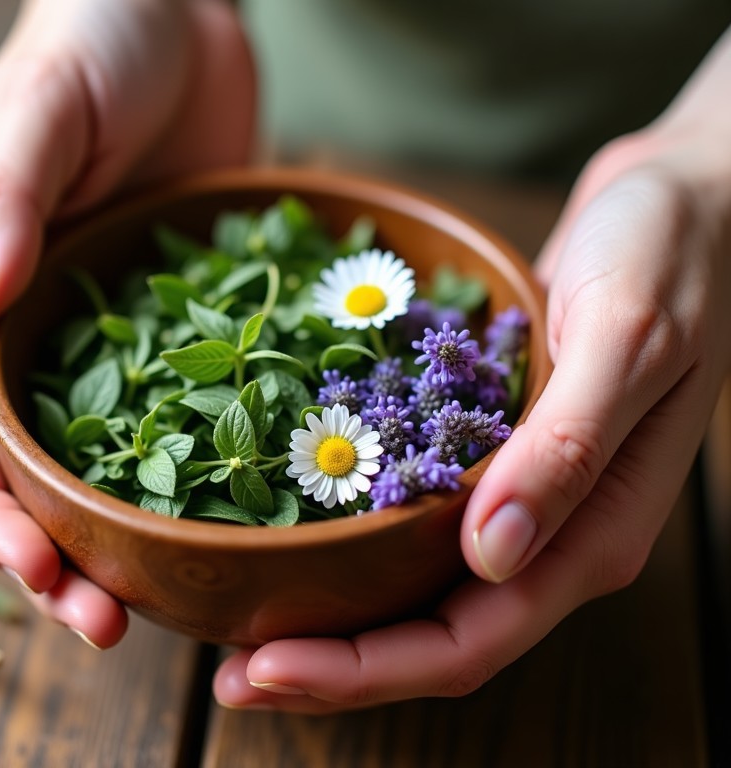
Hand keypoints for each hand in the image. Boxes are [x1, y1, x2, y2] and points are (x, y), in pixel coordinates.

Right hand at [0, 0, 254, 646]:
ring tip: (170, 600)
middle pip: (26, 474)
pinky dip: (201, 471)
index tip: (34, 570)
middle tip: (109, 622)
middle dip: (55, 557)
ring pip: (105, 465)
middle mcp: (32, 333)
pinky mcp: (180, 328)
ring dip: (127, 539)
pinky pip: (184, 413)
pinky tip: (247, 514)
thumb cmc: (91, 42)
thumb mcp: (39, 108)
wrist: (179, 13)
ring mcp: (109, 338)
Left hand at [213, 30, 730, 709]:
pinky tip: (288, 534)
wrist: (684, 206)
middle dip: (329, 665)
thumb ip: (567, 449)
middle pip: (428, 635)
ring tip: (239, 626)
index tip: (264, 669)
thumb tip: (491, 558)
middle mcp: (550, 536)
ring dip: (333, 620)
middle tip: (226, 678)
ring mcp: (519, 501)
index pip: (468, 641)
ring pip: (416, 592)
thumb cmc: (671, 257)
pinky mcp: (490, 458)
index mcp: (590, 535)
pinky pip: (415, 524)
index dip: (364, 668)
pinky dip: (353, 544)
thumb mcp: (627, 340)